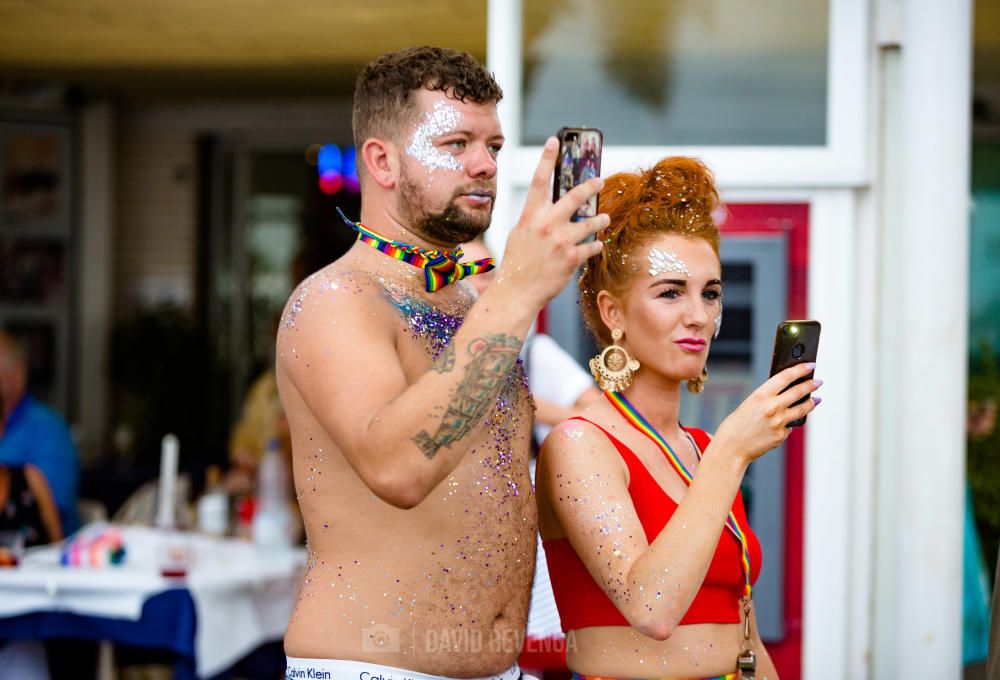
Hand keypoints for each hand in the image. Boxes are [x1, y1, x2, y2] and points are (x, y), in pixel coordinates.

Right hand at [493, 137, 606, 307]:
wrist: (517, 290)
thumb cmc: (518, 262)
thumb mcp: (520, 233)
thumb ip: (535, 219)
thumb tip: (551, 207)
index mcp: (530, 216)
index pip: (539, 180)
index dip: (546, 158)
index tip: (555, 141)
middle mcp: (546, 225)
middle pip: (574, 197)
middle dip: (590, 186)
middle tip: (599, 181)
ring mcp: (560, 241)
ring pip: (591, 223)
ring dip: (601, 220)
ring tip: (605, 219)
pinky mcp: (571, 258)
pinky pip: (592, 247)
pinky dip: (595, 246)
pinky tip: (596, 246)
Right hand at [712, 363, 821, 464]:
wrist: (730, 448)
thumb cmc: (735, 425)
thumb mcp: (749, 404)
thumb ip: (767, 399)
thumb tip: (786, 394)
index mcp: (760, 395)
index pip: (786, 376)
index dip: (800, 369)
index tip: (810, 366)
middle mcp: (772, 407)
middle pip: (798, 391)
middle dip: (811, 385)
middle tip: (818, 381)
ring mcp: (778, 422)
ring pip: (802, 409)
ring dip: (810, 403)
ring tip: (815, 399)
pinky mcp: (781, 436)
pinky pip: (790, 426)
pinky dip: (788, 424)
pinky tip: (784, 424)